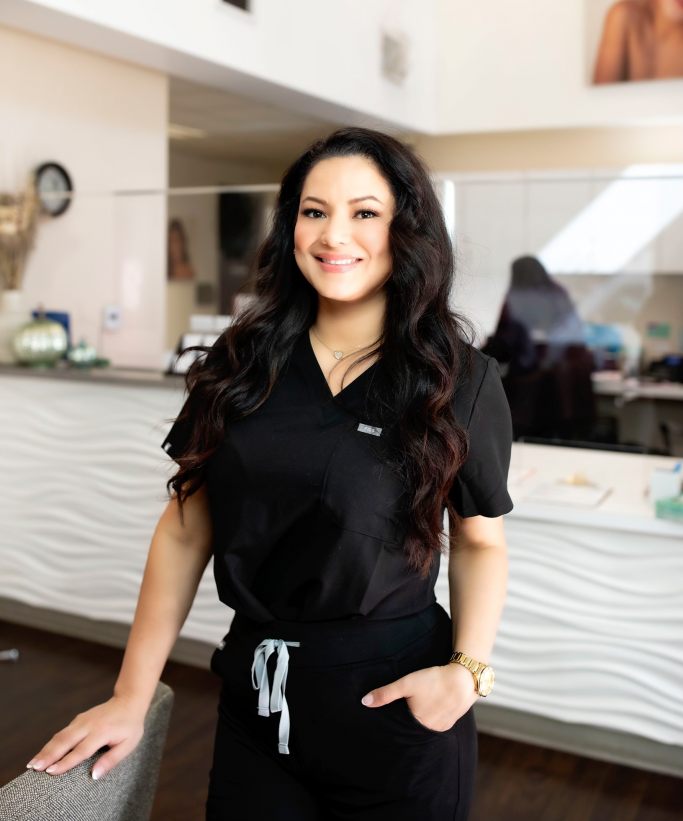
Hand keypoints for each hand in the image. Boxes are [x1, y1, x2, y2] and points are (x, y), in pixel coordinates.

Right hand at [26, 694, 146, 779]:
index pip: (81, 750)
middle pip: (65, 741)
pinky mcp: (78, 719)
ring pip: (60, 735)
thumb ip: (111, 760)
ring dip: (46, 749)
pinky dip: (51, 743)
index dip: (65, 762)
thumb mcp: (128, 744)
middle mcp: (89, 724)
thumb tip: (94, 775)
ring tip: (32, 763)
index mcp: (102, 731)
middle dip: (48, 755)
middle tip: (34, 768)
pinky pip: (62, 732)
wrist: (129, 701)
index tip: (51, 772)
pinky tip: (43, 753)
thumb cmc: (130, 726)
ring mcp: (82, 720)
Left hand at [361, 662, 477, 731]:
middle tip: (409, 704)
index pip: (402, 726)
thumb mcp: (406, 684)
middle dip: (410, 717)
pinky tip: (433, 704)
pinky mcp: (452, 720)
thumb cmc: (434, 680)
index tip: (395, 711)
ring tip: (422, 703)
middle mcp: (431, 730)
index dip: (397, 719)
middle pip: (415, 726)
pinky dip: (434, 714)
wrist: (464, 678)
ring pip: (427, 723)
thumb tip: (364, 702)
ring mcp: (443, 727)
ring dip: (423, 716)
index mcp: (418, 725)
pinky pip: (438, 721)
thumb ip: (385, 693)